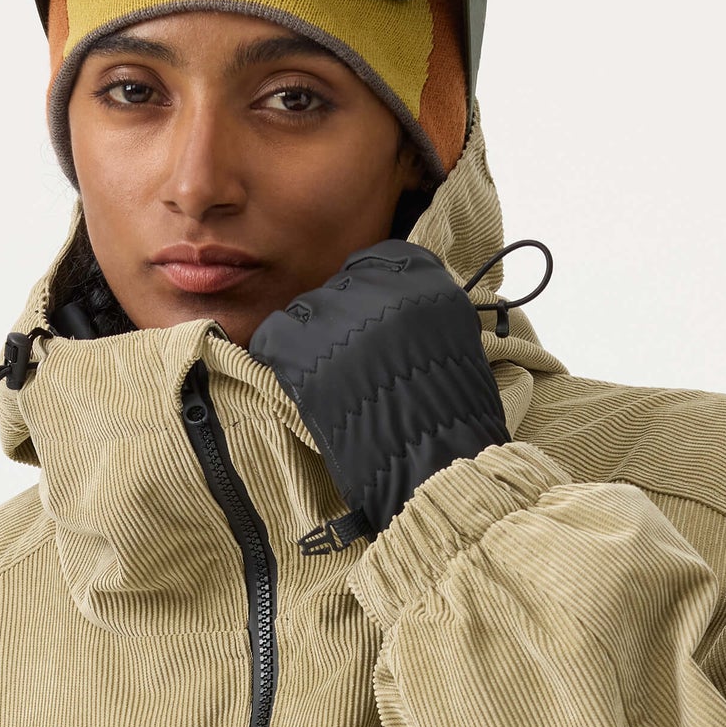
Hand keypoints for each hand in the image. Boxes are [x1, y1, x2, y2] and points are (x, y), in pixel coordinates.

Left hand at [248, 239, 507, 540]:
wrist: (434, 464)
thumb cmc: (452, 416)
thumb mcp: (453, 342)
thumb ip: (419, 313)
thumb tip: (387, 315)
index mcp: (422, 277)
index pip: (377, 262)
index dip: (369, 297)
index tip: (373, 327)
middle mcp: (376, 284)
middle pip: (339, 289)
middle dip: (341, 325)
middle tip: (354, 369)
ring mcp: (334, 313)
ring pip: (303, 312)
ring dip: (311, 344)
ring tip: (333, 386)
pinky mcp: (299, 346)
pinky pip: (272, 338)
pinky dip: (280, 360)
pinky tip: (302, 386)